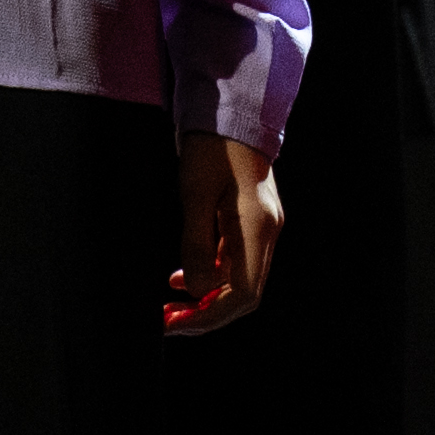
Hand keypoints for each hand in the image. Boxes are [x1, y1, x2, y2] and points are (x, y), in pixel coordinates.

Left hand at [166, 128, 281, 336]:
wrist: (232, 112)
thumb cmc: (212, 147)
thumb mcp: (195, 195)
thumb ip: (196, 245)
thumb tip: (196, 289)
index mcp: (257, 228)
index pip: (243, 294)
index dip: (209, 316)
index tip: (174, 323)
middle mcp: (266, 232)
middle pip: (244, 293)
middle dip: (206, 312)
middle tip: (168, 321)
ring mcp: (262, 226)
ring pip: (238, 279)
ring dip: (206, 295)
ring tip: (169, 303)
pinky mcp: (252, 220)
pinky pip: (234, 260)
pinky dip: (210, 274)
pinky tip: (182, 275)